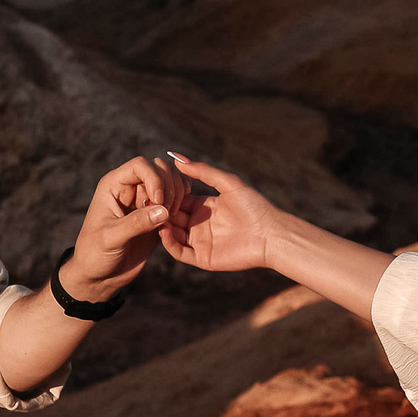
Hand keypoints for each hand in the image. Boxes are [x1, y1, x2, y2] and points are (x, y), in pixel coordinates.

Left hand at [61, 154, 188, 298]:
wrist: (99, 275)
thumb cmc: (95, 254)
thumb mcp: (111, 238)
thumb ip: (136, 223)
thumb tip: (164, 210)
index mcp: (113, 186)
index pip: (140, 166)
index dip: (155, 178)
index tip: (159, 200)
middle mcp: (129, 188)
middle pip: (159, 168)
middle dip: (169, 186)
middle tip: (167, 211)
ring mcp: (144, 200)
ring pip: (170, 181)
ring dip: (177, 195)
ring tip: (170, 217)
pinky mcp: (155, 215)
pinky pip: (174, 200)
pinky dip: (181, 205)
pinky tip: (176, 218)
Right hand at [158, 153, 284, 274]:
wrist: (271, 234)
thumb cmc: (254, 207)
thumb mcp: (228, 183)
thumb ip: (204, 171)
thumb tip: (178, 158)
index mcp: (205, 206)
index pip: (178, 200)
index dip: (165, 195)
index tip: (151, 187)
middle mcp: (200, 224)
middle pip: (172, 217)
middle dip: (160, 211)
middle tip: (146, 203)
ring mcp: (200, 242)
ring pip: (172, 235)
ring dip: (162, 226)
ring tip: (153, 216)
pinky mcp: (203, 258)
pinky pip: (180, 252)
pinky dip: (169, 243)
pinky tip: (164, 231)